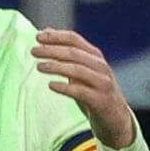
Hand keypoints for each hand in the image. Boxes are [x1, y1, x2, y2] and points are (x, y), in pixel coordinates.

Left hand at [32, 29, 136, 148]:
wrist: (116, 119)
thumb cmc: (94, 92)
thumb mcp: (81, 71)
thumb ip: (66, 54)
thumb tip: (46, 32)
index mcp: (95, 56)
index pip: (74, 39)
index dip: (56, 36)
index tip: (37, 36)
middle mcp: (100, 66)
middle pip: (74, 53)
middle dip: (52, 50)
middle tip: (33, 51)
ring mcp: (102, 83)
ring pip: (77, 70)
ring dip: (56, 66)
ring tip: (39, 66)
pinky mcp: (100, 100)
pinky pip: (81, 91)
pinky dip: (65, 87)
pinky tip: (51, 85)